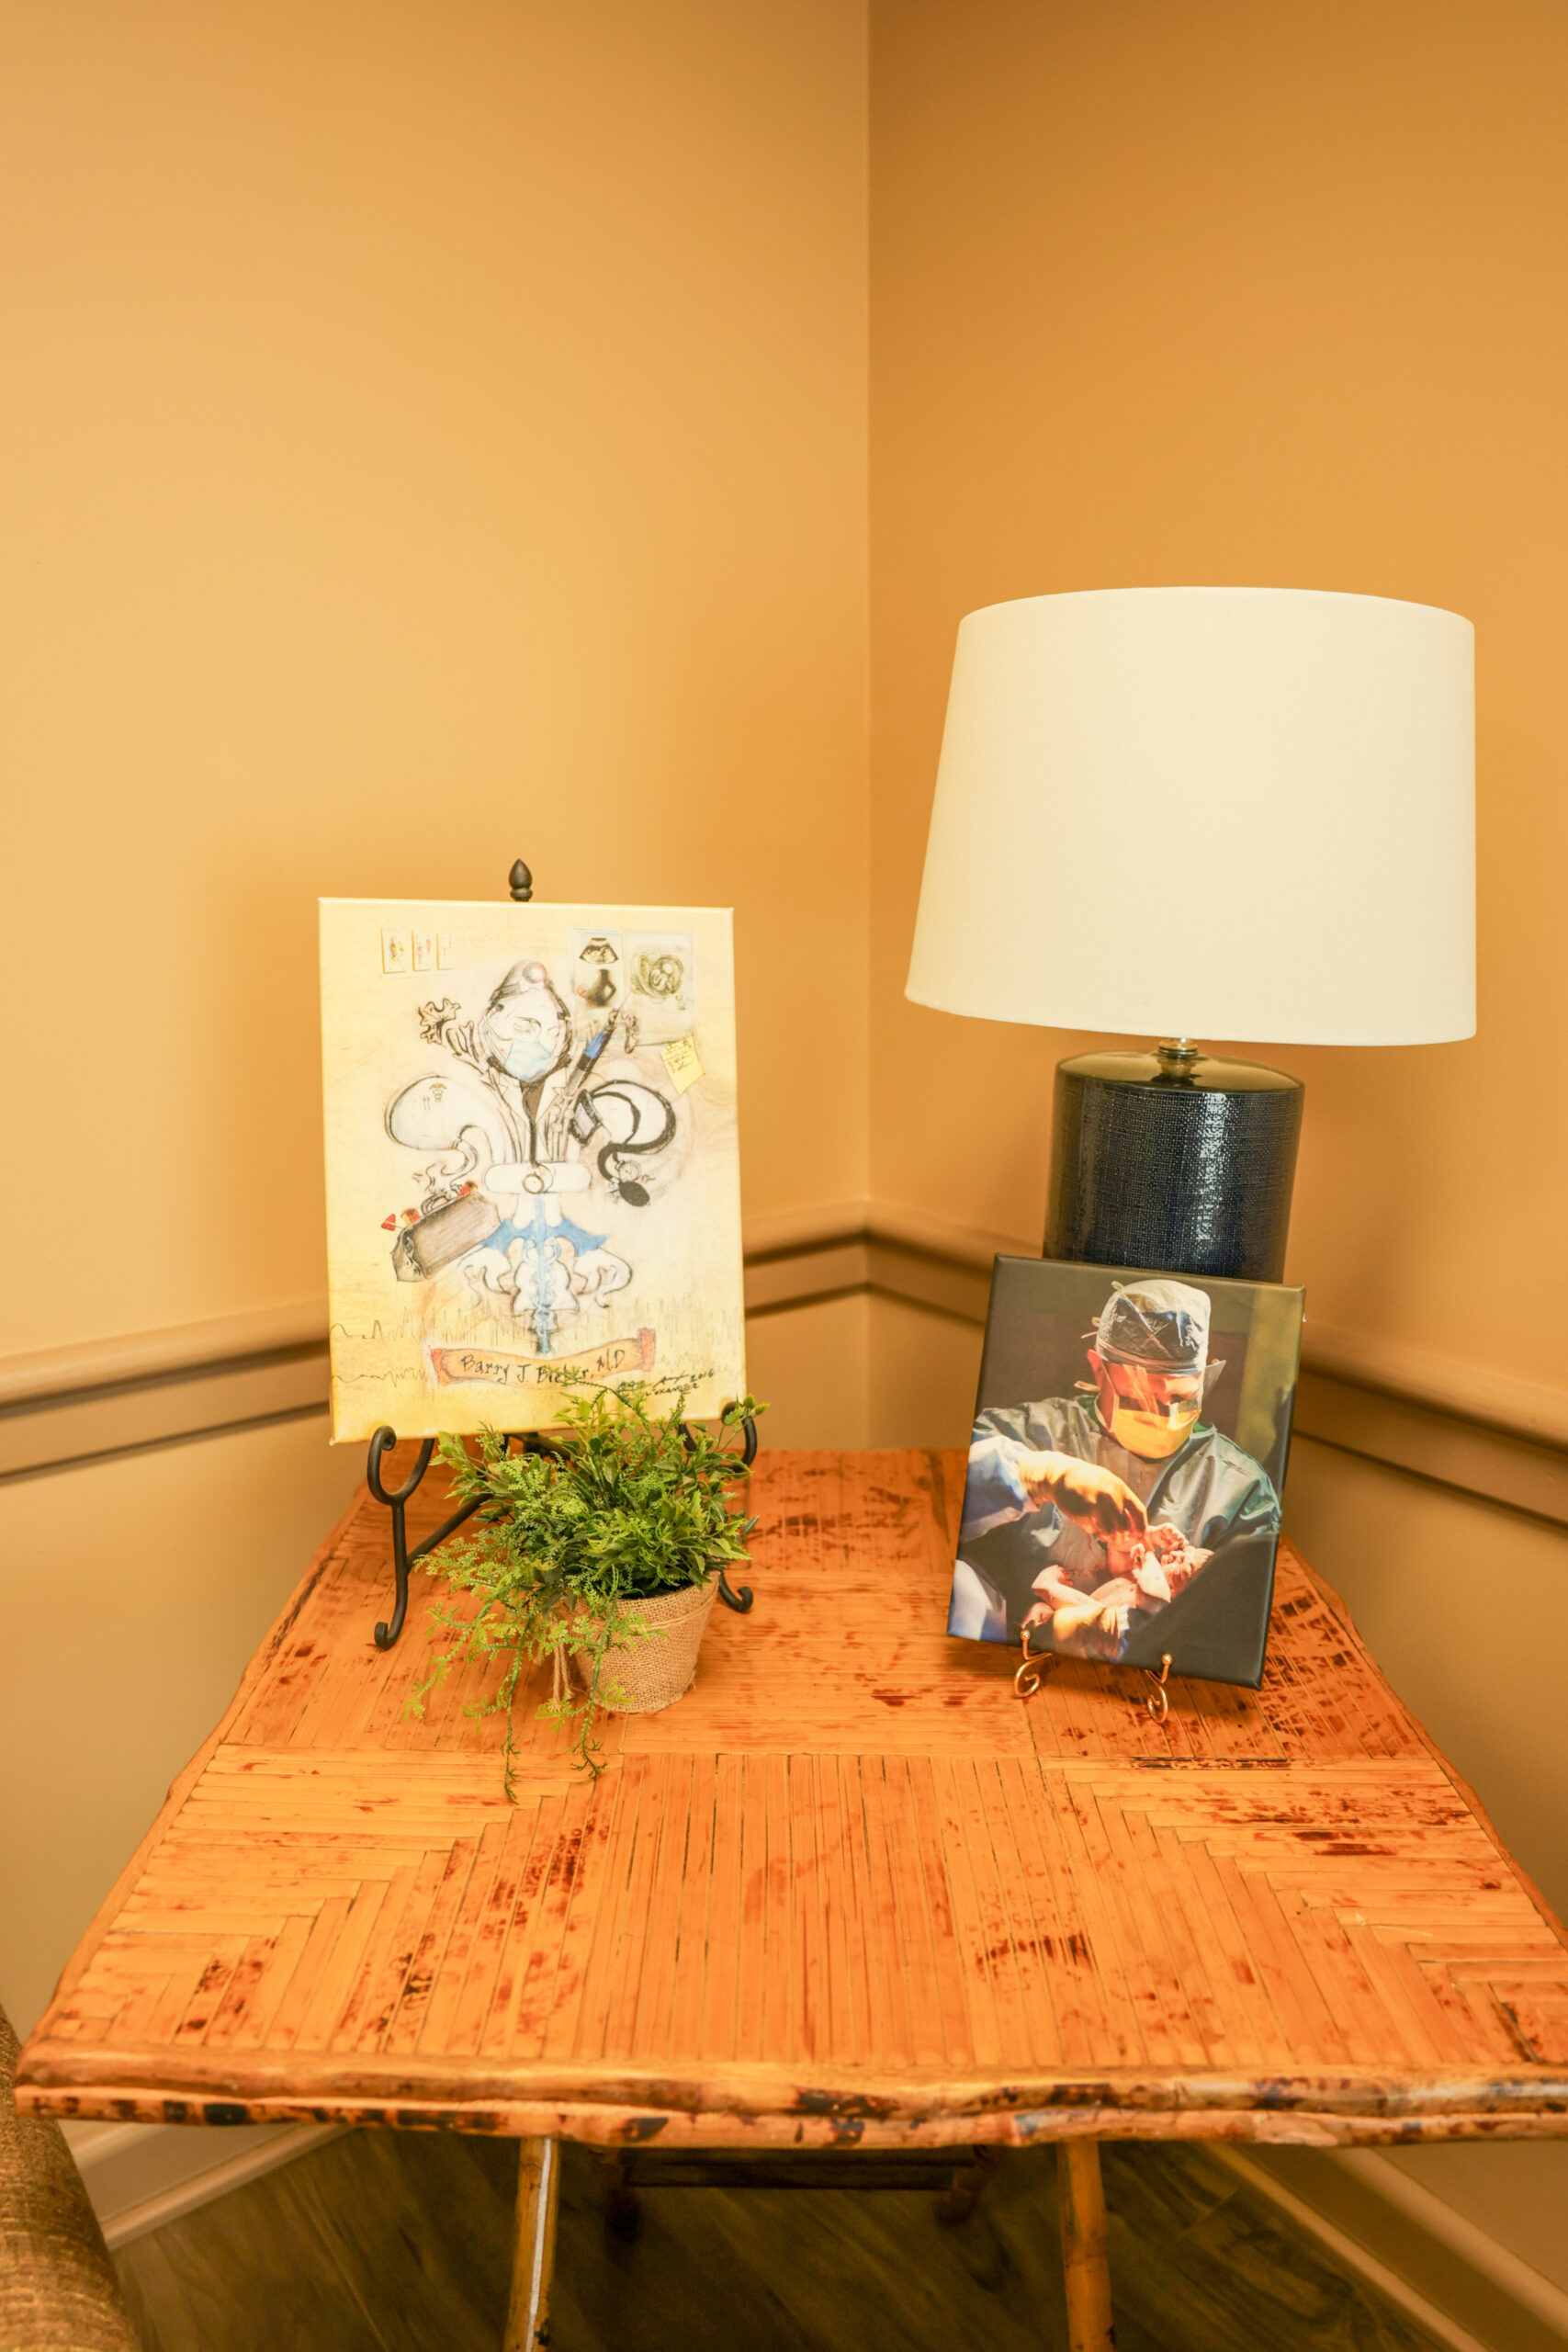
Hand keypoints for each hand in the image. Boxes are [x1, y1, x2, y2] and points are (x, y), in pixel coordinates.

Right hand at [1012, 1450, 1147, 1538]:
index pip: (1139, 1511)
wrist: (1060, 1475)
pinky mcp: (1085, 1511)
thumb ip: (1120, 1498)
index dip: (1141, 1526)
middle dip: (1123, 1536)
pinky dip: (1094, 1532)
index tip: (1139, 1535)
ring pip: (1111, 1531)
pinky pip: (1094, 1529)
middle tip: (1117, 1538)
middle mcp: (1112, 1496)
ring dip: (1109, 1537)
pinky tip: (1091, 1528)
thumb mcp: (1107, 1483)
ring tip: (1104, 1535)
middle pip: (1126, 1526)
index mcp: (1120, 1488)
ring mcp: (1099, 1504)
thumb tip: (1132, 1519)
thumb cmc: (1085, 1480)